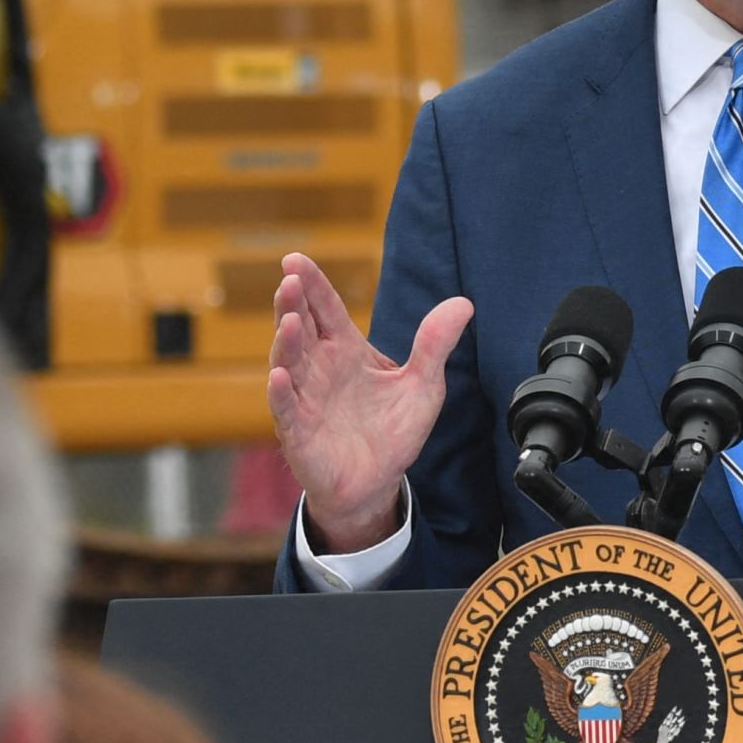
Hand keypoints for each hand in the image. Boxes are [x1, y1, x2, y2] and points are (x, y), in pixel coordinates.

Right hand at [267, 253, 473, 552]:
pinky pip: (286, 409)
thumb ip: (435, 344)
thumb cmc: (392, 431)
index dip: (312, 284)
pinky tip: (279, 376)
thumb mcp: (422, 385)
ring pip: (288, 362)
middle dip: (292, 303)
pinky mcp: (298, 432)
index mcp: (344, 350)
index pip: (325, 310)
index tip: (297, 259)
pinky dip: (280, 393)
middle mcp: (318, 368)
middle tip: (290, 279)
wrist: (377, 482)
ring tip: (290, 320)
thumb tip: (463, 303)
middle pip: (300, 327)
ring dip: (286, 341)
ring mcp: (304, 398)